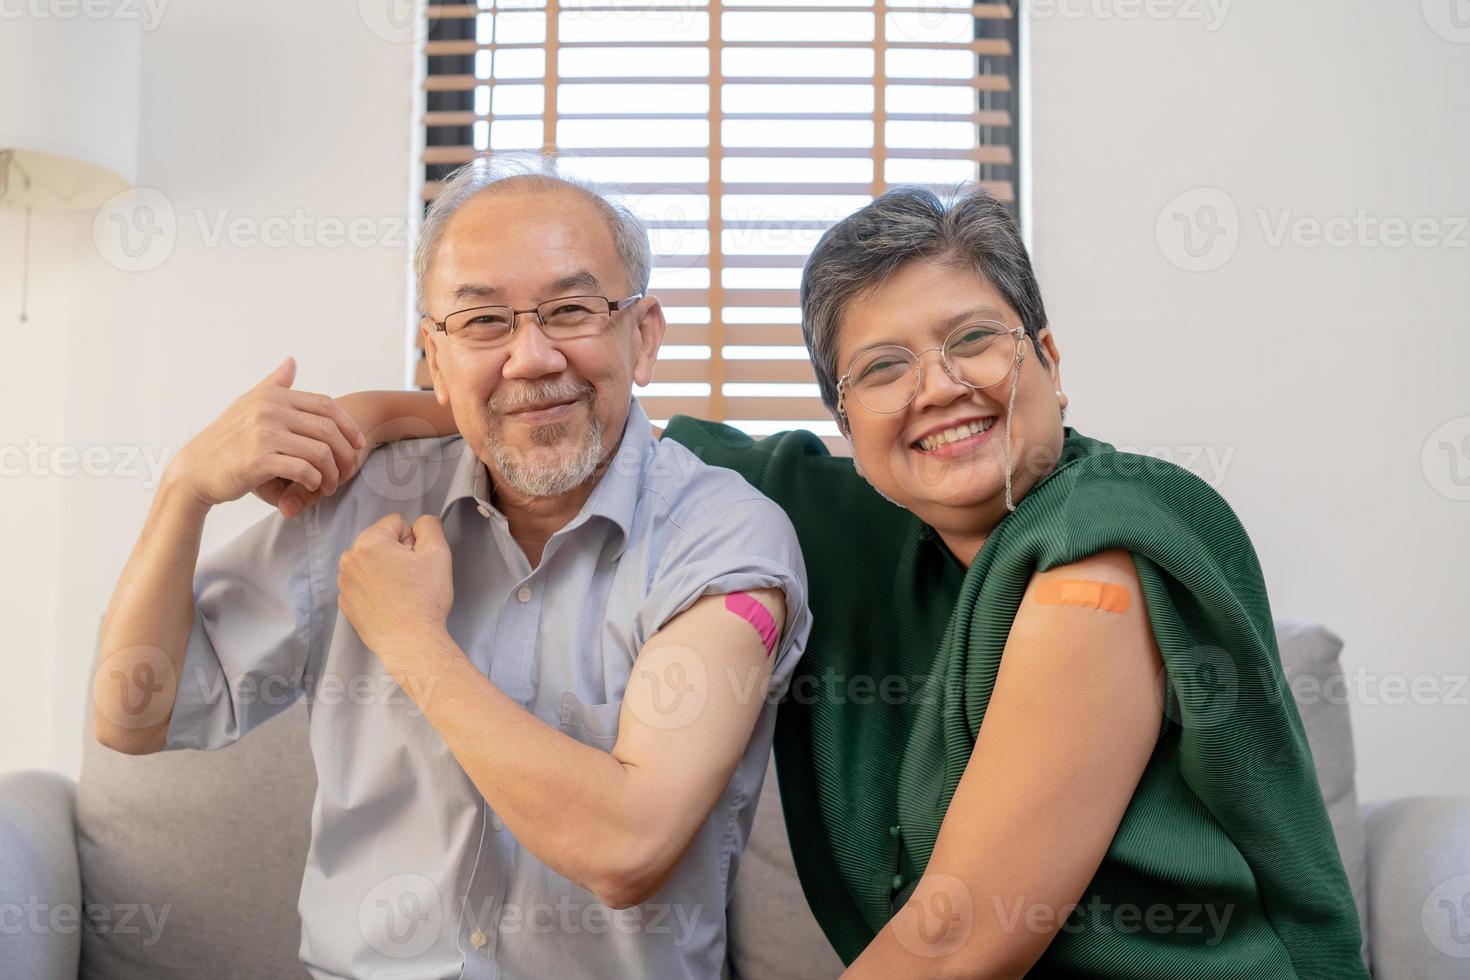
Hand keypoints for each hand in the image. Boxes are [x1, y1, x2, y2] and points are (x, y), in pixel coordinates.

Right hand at [172, 357, 365, 509]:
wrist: (195, 469)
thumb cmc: (226, 439)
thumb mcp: (248, 404)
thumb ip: (274, 384)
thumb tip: (292, 361)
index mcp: (272, 396)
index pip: (325, 405)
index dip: (349, 425)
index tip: (359, 444)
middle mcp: (270, 410)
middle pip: (328, 429)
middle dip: (346, 453)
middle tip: (348, 471)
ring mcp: (264, 434)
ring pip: (320, 452)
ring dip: (332, 472)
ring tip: (330, 485)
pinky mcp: (259, 460)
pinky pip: (304, 470)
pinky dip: (315, 481)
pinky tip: (313, 487)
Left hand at [337, 513, 454, 661]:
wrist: (410, 642)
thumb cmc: (424, 598)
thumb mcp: (438, 553)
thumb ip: (430, 526)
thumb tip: (420, 524)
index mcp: (369, 542)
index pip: (397, 523)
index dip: (413, 540)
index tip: (417, 562)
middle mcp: (349, 560)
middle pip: (380, 542)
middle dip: (397, 555)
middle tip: (412, 579)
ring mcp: (344, 584)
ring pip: (371, 564)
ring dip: (385, 572)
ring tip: (401, 594)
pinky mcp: (345, 604)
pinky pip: (363, 585)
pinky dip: (375, 591)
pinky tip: (390, 605)